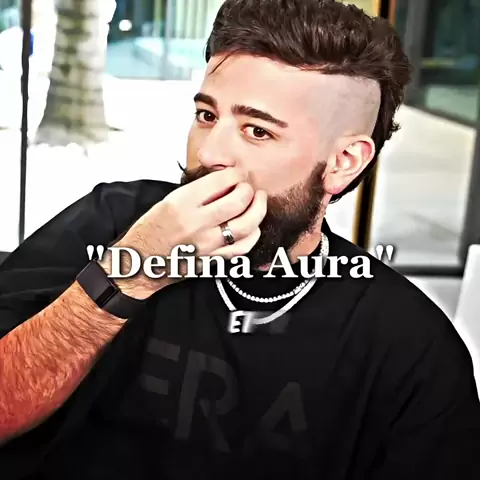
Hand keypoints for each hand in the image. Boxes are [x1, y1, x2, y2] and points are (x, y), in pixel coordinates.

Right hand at [104, 168, 266, 297]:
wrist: (140, 260)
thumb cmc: (153, 228)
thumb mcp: (169, 200)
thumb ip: (199, 191)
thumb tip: (227, 180)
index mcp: (183, 203)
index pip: (221, 181)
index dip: (236, 174)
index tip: (238, 173)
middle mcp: (196, 223)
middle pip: (239, 201)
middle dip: (249, 190)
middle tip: (249, 187)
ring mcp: (207, 244)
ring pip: (246, 225)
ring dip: (258, 210)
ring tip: (258, 201)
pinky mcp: (213, 260)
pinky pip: (243, 247)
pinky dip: (253, 234)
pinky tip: (252, 226)